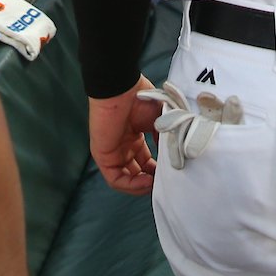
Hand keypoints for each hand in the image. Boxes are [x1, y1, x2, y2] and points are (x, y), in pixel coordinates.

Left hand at [89, 77, 160, 195]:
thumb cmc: (141, 98)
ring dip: (142, 186)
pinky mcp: (103, 157)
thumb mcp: (160, 119)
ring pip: (126, 179)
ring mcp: (113, 152)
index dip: (158, 170)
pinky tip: (146, 182)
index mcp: (134, 136)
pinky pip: (116, 179)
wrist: (122, 89)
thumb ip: (166, 138)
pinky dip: (132, 185)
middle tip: (164, 181)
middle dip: (151, 180)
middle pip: (136, 172)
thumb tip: (172, 156)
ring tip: (155, 184)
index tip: (171, 172)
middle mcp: (123, 146)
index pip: (146, 161)